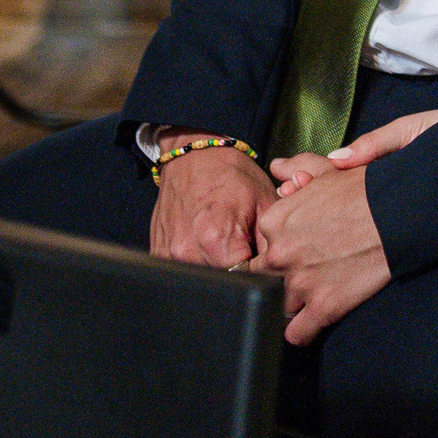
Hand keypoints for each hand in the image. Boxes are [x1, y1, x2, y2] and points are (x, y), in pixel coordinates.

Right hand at [149, 140, 273, 268]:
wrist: (195, 156)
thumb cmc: (231, 175)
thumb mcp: (265, 203)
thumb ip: (272, 244)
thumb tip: (278, 273)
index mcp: (215, 238)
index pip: (245, 279)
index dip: (258, 272)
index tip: (261, 257)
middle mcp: (187, 250)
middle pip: (223, 281)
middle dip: (239, 271)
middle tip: (245, 244)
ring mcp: (168, 254)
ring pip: (204, 278)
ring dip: (218, 268)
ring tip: (226, 241)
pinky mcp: (158, 254)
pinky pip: (184, 270)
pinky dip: (199, 262)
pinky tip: (206, 241)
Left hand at [250, 165, 391, 345]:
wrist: (400, 212)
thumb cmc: (367, 191)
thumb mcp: (328, 173)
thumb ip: (297, 168)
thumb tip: (278, 167)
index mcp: (274, 222)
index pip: (259, 249)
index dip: (278, 251)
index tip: (295, 252)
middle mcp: (280, 253)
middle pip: (263, 279)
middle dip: (280, 278)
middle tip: (307, 271)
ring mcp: (300, 283)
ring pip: (278, 306)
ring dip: (293, 304)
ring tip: (315, 293)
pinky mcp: (324, 306)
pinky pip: (297, 334)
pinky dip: (304, 331)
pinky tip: (314, 320)